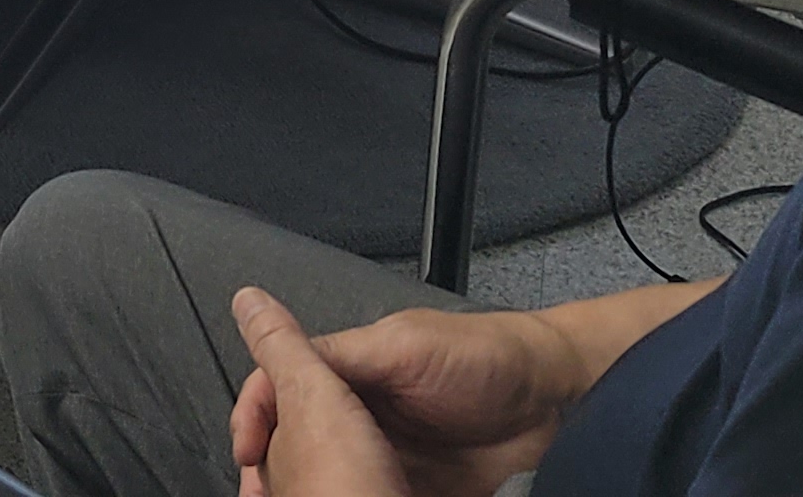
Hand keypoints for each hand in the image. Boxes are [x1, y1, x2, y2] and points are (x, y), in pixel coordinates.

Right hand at [229, 297, 574, 496]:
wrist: (554, 400)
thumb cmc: (485, 357)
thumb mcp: (405, 347)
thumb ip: (343, 351)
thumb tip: (267, 321)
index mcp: (351, 370)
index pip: (284, 385)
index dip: (257, 413)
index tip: (248, 448)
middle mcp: (364, 411)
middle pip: (301, 437)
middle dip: (279, 464)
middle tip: (270, 491)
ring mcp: (390, 451)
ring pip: (334, 474)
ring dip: (318, 489)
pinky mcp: (418, 486)